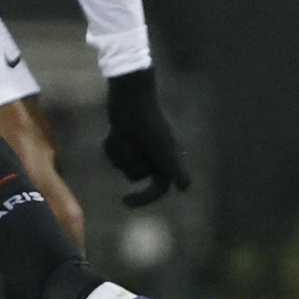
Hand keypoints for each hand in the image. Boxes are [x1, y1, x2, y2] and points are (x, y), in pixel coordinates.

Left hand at [101, 67, 191, 207]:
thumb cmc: (148, 122)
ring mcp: (139, 145)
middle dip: (128, 162)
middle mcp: (154, 153)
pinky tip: (115, 132)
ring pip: (122, 164)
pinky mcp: (125, 138)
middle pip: (135, 174)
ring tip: (121, 135)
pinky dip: (112, 146)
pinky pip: (115, 153)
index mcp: (167, 156)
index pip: (159, 188)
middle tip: (128, 142)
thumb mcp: (161, 148)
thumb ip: (173, 168)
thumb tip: (186, 187)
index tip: (124, 201)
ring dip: (119, 153)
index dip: (144, 198)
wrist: (130, 97)